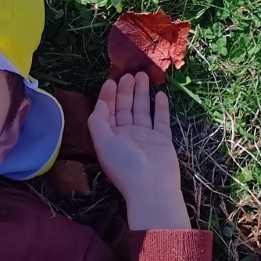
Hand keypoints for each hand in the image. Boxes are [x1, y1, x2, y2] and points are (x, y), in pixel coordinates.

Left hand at [88, 72, 189, 229]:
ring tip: (143, 76)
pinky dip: (160, 107)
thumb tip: (101, 102)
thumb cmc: (124, 164)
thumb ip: (98, 120)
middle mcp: (127, 136)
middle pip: (125, 108)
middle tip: (129, 74)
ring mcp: (145, 137)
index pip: (107, 112)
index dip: (108, 96)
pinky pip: (161, 120)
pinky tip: (160, 94)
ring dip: (142, 94)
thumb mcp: (102, 141)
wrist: (152, 186)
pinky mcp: (162, 140)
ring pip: (142, 110)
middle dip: (126, 91)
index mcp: (110, 138)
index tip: (112, 81)